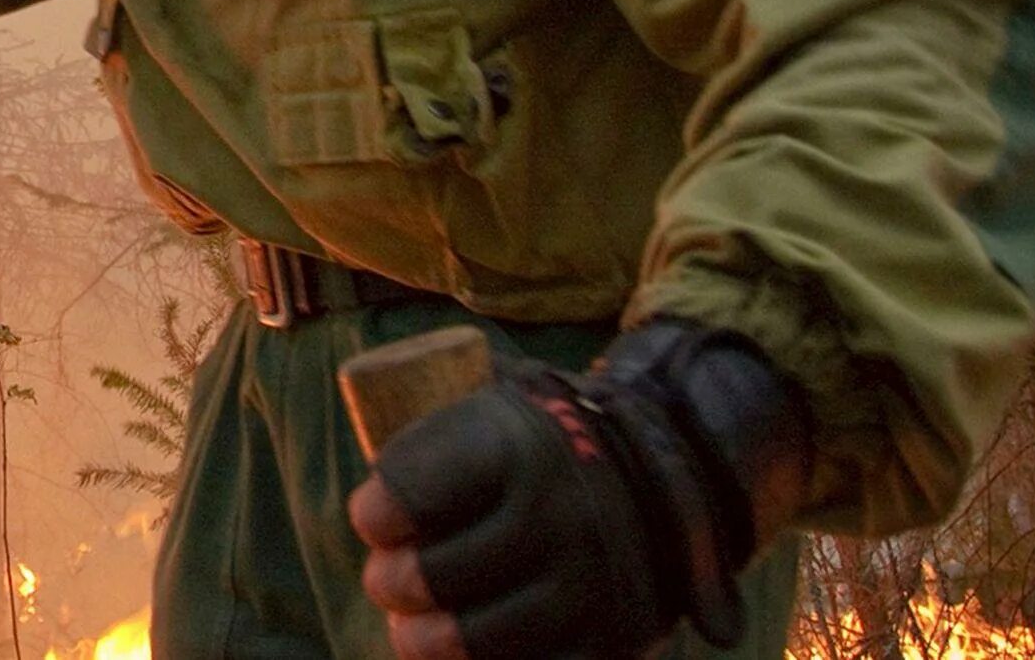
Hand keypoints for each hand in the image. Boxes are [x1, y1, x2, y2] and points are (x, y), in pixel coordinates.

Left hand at [347, 321, 809, 659]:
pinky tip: (462, 657)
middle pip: (434, 576)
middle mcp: (557, 512)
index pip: (410, 495)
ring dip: (426, 642)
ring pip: (476, 639)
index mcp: (516, 444)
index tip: (372, 520)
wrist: (663, 466)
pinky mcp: (615, 638)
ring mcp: (590, 581)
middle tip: (385, 579)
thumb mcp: (496, 400)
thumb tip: (371, 468)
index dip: (375, 515)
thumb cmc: (542, 435)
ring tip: (411, 631)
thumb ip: (434, 428)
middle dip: (393, 583)